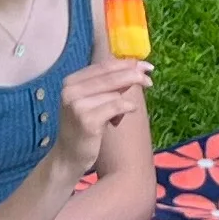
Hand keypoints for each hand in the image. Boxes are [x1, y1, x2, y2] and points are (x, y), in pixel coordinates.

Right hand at [52, 54, 152, 175]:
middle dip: (133, 76)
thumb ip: (107, 85)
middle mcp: (70, 90)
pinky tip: (129, 112)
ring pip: (114, 93)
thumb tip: (136, 68)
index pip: (103, 66)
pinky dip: (126, 108)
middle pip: (110, 76)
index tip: (144, 65)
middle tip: (149, 79)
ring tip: (116, 117)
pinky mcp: (87, 120)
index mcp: (71, 81)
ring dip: (124, 103)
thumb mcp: (91, 101)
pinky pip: (116, 106)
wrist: (68, 156)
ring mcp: (77, 105)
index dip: (125, 64)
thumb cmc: (84, 127)